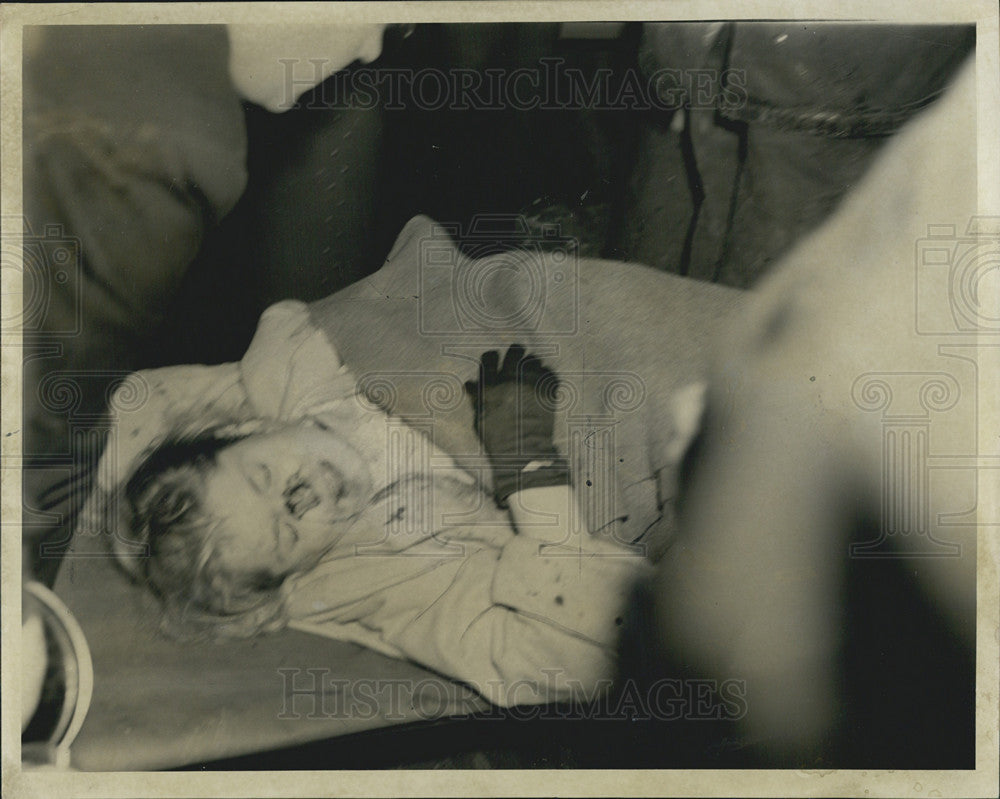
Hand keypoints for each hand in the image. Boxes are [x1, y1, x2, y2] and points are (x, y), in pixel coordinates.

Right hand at [464, 345, 566, 501]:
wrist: (524, 455)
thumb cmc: (497, 440)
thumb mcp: (479, 420)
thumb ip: (476, 399)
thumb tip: (469, 383)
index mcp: (491, 388)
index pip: (489, 359)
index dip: (491, 357)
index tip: (495, 359)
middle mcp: (511, 382)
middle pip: (514, 352)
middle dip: (515, 352)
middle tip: (516, 355)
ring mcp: (531, 386)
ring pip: (533, 360)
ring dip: (531, 364)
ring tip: (530, 372)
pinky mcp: (548, 393)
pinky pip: (549, 373)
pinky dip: (546, 376)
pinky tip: (541, 383)